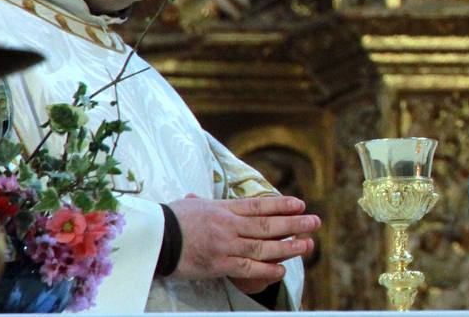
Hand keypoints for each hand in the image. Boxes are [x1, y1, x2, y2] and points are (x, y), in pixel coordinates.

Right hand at [169, 193, 319, 293]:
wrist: (153, 238)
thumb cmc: (168, 221)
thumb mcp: (188, 205)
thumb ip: (199, 203)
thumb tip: (196, 197)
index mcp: (223, 208)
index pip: (259, 205)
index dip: (282, 205)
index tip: (300, 203)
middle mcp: (229, 225)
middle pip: (267, 224)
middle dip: (294, 223)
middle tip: (315, 221)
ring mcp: (225, 245)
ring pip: (262, 246)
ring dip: (288, 246)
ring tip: (308, 244)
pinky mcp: (218, 264)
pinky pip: (247, 268)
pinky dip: (266, 270)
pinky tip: (282, 270)